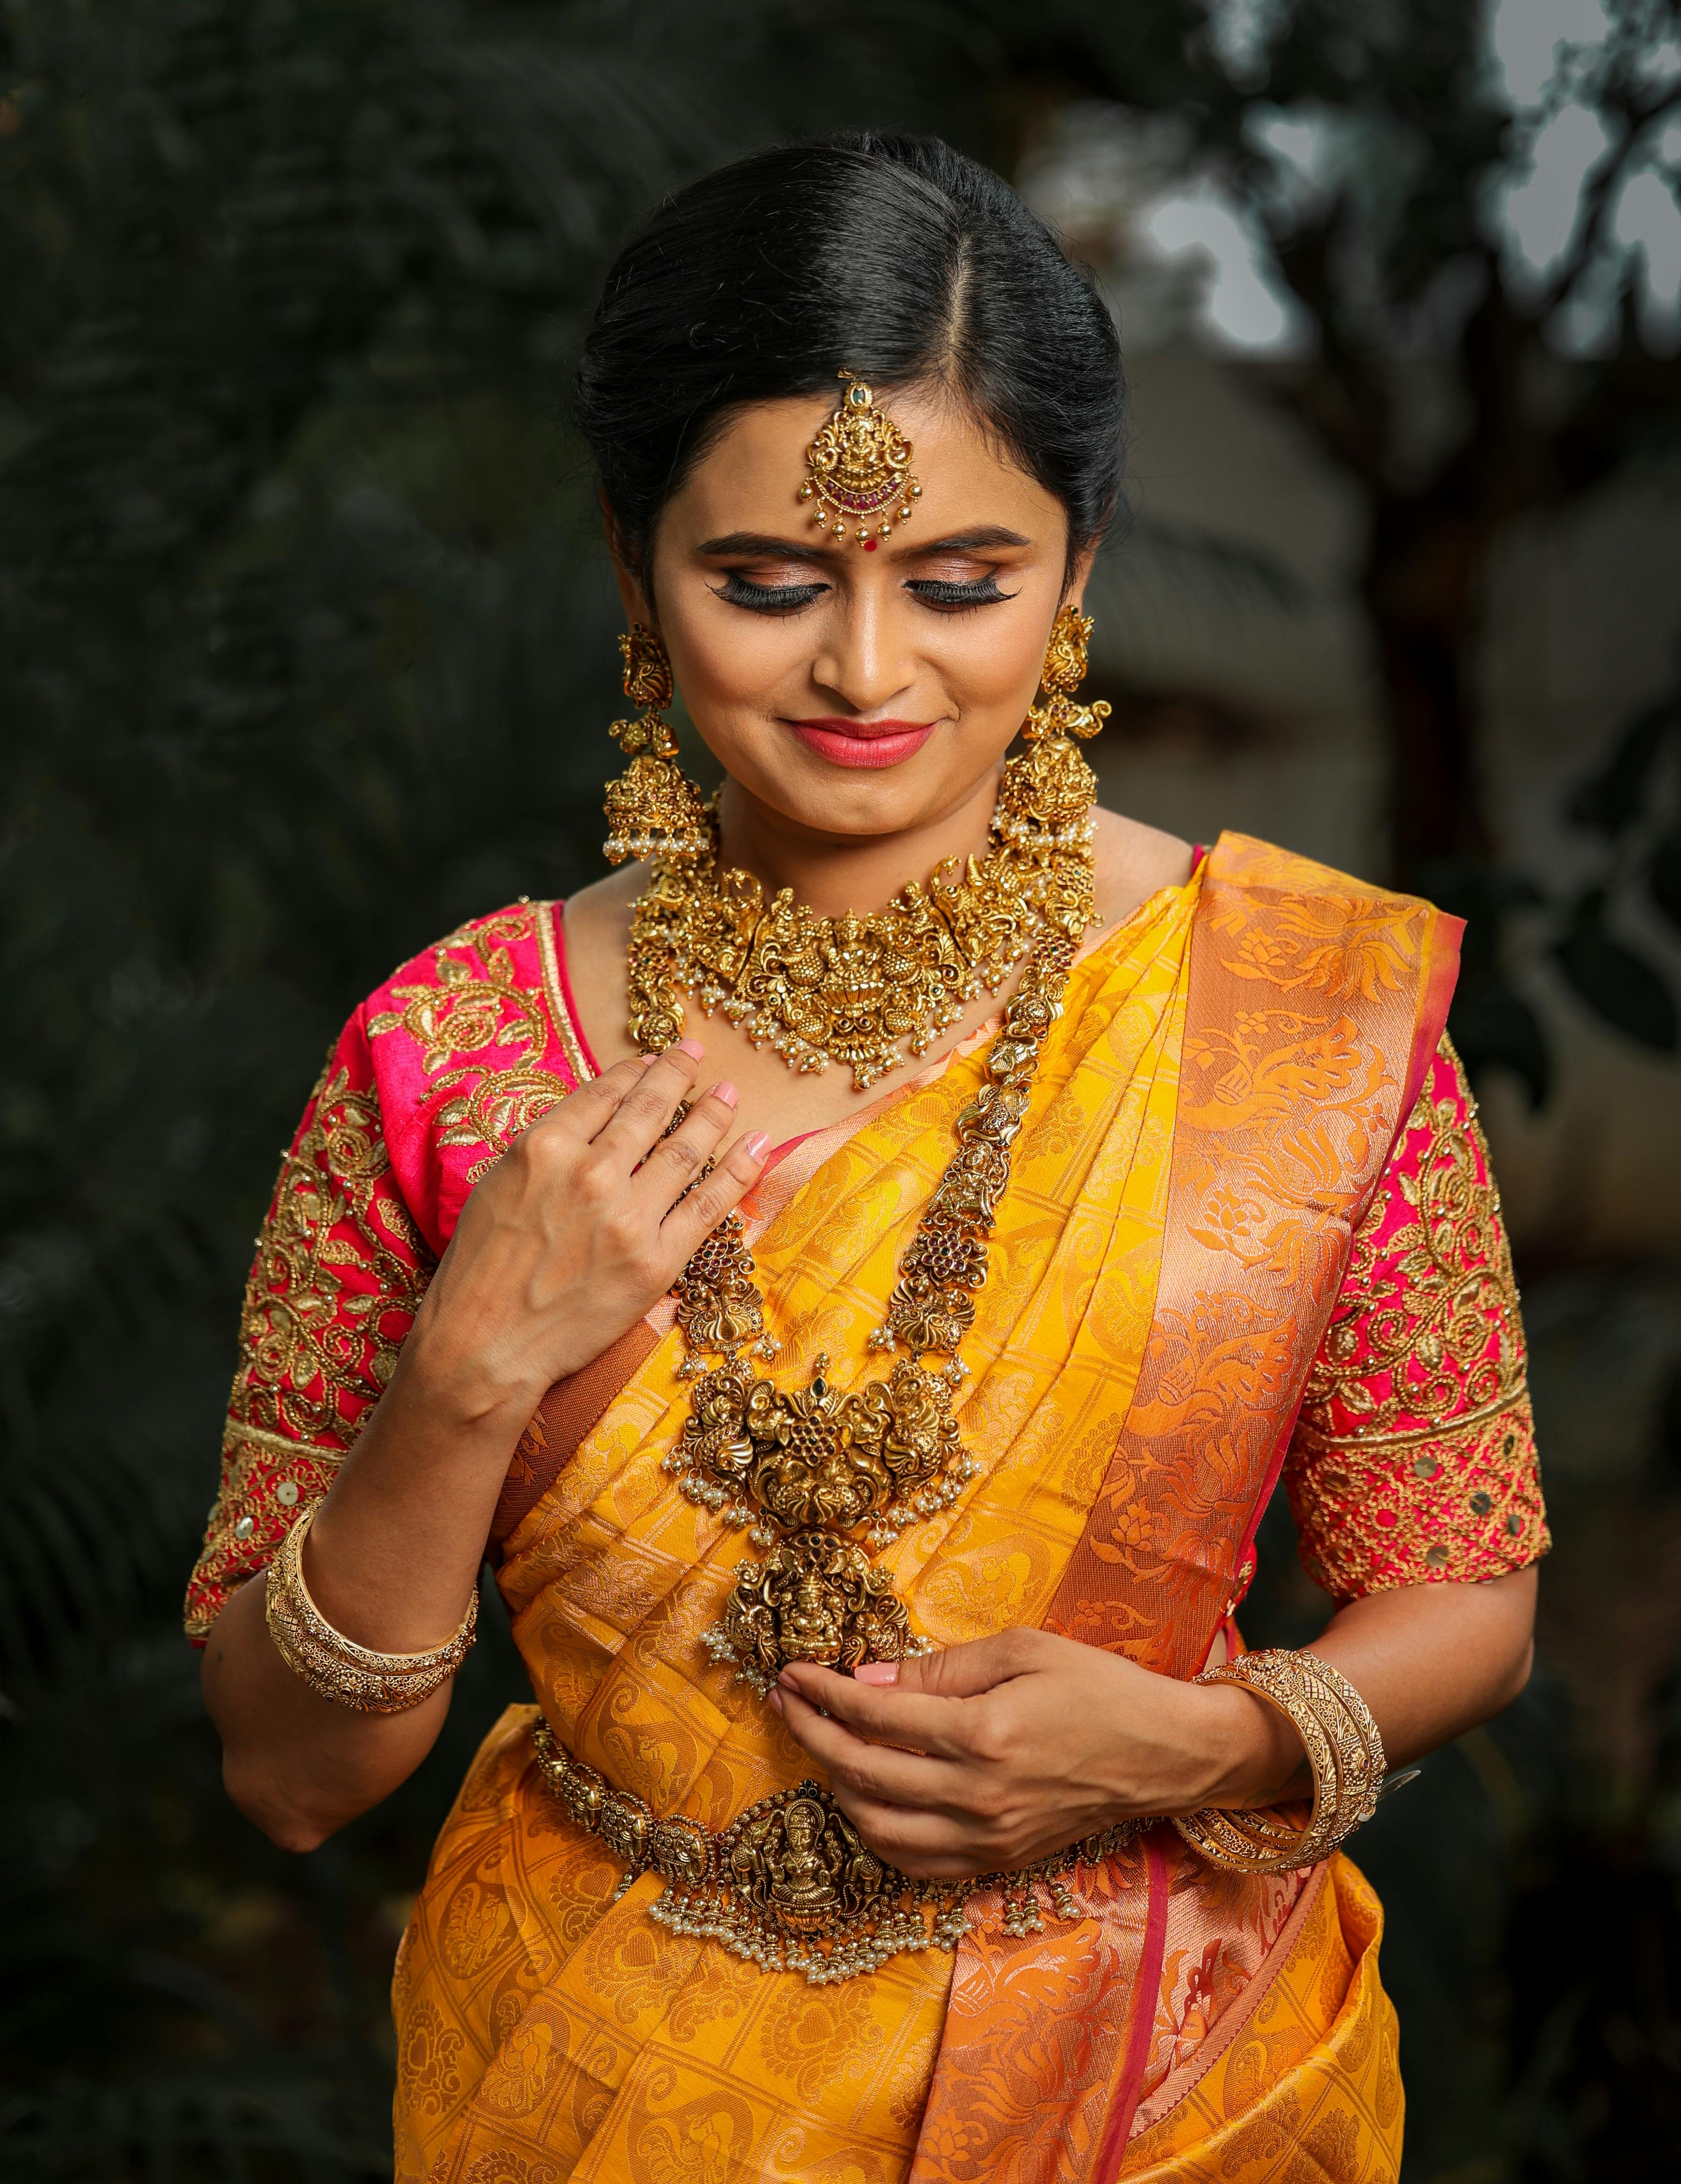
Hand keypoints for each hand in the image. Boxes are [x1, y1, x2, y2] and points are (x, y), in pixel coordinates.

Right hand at [401, 1040, 767, 1429]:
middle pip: (649, 1111)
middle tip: (694, 1053)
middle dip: (677, 1075)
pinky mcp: (656, 1260)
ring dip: (713, 1114)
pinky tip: (758, 1144)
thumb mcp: (497, 1187)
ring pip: (686, 1151)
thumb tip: (590, 1118)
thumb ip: (545, 1150)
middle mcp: (591, 1173)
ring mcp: (628, 1217)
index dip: (633, 1074)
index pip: (603, 1094)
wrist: (484, 1346)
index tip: (651, 1061)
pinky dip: (740, 1170)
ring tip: (729, 1093)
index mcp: (545, 1148)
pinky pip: (709, 1205)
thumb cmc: (480, 1270)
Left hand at [773, 1628, 1304, 1879]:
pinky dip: (877, 1834)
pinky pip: (916, 1862)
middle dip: (812, 1733)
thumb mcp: (1024, 1650)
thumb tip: (869, 1678)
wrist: (1166, 1754)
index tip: (791, 1672)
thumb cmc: (1100, 1687)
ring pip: (878, 1827)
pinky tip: (865, 1800)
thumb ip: (942, 1667)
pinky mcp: (1000, 1862)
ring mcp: (988, 1837)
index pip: (875, 1716)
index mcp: (985, 1733)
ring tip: (822, 1747)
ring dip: (837, 1787)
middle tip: (787, 1703)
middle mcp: (980, 1794)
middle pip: (863, 1772)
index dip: (823, 1692)